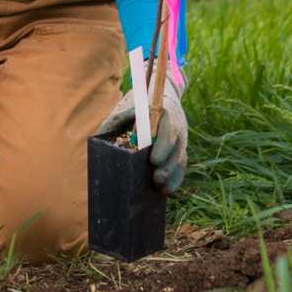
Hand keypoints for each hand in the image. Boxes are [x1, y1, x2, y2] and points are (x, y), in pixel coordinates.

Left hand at [98, 74, 188, 194]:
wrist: (153, 100)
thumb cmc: (133, 108)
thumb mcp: (121, 110)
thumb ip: (116, 122)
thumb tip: (111, 142)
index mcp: (162, 113)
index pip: (168, 129)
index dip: (163, 146)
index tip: (153, 160)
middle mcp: (174, 126)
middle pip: (177, 147)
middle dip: (168, 165)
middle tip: (156, 179)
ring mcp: (179, 138)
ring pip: (180, 157)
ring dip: (172, 175)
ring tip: (162, 189)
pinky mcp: (178, 150)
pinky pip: (180, 164)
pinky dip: (175, 178)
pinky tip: (166, 190)